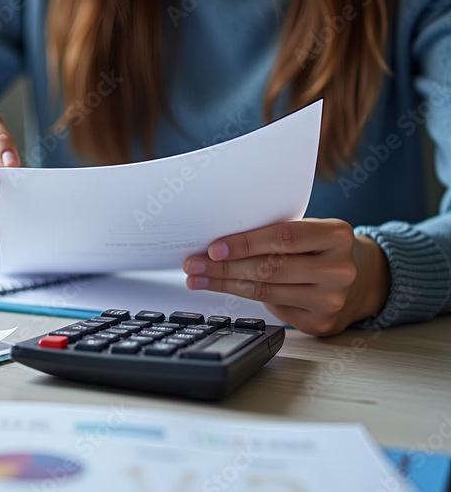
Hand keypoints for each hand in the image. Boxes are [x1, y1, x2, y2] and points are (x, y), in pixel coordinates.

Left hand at [182, 219, 390, 336]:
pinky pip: (272, 309)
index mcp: (336, 236)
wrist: (362, 280)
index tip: (213, 247)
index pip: (283, 238)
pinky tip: (221, 289)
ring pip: (266, 292)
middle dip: (225, 267)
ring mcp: (332, 300)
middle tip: (194, 264)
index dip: (245, 243)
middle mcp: (339, 270)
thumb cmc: (321, 249)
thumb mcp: (310, 231)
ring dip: (224, 284)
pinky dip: (241, 297)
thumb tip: (220, 242)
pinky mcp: (320, 323)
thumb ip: (276, 234)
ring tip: (198, 277)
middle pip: (270, 268)